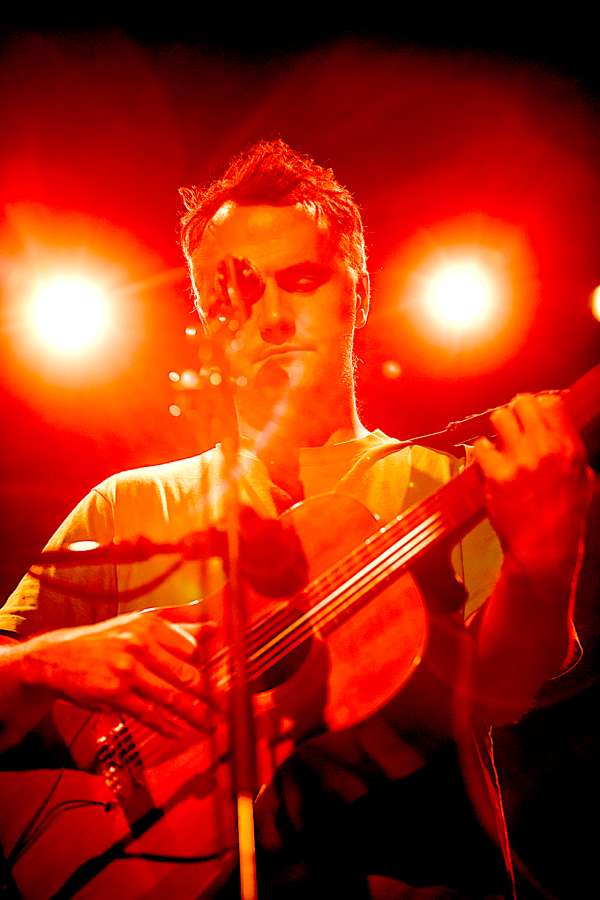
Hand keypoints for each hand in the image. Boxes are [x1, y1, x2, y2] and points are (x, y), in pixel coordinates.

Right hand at [19, 609, 220, 737]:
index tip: (215, 681)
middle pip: (187, 675)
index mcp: (150, 626)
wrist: (59, 657)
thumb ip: (179, 625)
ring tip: (209, 727)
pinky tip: (179, 732)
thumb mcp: (140, 624)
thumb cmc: (107, 640)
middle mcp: (139, 646)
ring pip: (172, 698)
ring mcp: (126, 672)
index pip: (191, 649)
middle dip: (210, 697)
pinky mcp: (114, 696)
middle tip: (225, 710)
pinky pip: (148, 714)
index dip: (205, 667)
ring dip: (195, 716)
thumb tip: (214, 628)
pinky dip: (166, 726)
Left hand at [472, 392, 594, 575]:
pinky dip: (482, 454)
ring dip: (498, 428)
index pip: (550, 402)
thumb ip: (569, 449)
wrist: (545, 548)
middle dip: (516, 412)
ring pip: (499, 417)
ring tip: (502, 444)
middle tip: (513, 427)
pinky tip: (490, 465)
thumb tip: (556, 426)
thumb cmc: (565, 517)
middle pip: (522, 403)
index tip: (532, 415)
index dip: (538, 405)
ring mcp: (519, 460)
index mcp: (569, 447)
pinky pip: (480, 446)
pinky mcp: (495, 474)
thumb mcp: (583, 478)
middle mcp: (545, 448)